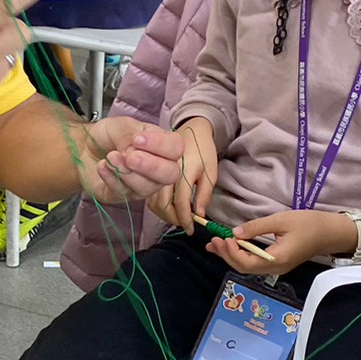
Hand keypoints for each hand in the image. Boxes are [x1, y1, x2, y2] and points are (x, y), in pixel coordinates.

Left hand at [77, 116, 184, 203]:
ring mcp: (144, 184)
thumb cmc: (108, 136)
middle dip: (150, 166)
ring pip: (147, 187)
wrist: (86, 148)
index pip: (176, 147)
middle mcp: (158, 166)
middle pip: (171, 174)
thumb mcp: (118, 125)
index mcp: (162, 144)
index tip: (137, 139)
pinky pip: (124, 192)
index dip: (159, 145)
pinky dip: (111, 177)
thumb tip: (133, 150)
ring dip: (126, 172)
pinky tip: (102, 166)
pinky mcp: (125, 195)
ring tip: (110, 157)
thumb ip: (128, 135)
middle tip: (130, 157)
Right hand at [147, 117, 217, 232]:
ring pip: (154, 202)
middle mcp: (168, 173)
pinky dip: (157, 206)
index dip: (186, 219)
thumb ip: (204, 193)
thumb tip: (200, 214)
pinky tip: (167, 209)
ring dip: (164, 215)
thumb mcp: (210, 171)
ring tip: (176, 218)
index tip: (191, 230)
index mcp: (184, 172)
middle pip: (164, 205)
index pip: (182, 203)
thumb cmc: (203, 151)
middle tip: (183, 225)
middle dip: (173, 219)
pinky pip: (150, 196)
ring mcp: (157, 172)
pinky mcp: (151, 172)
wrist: (191, 129)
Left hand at [204, 210, 358, 276]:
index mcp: (277, 259)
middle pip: (244, 268)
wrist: (330, 233)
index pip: (247, 262)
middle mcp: (275, 268)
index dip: (231, 252)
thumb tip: (235, 233)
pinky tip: (232, 247)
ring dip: (231, 256)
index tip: (224, 237)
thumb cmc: (309, 224)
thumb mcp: (281, 221)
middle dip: (226, 255)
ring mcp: (276, 268)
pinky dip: (240, 255)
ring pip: (248, 267)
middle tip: (213, 240)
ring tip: (216, 245)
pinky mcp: (277, 264)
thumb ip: (257, 227)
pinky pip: (254, 264)